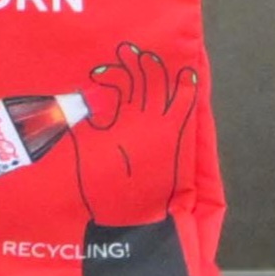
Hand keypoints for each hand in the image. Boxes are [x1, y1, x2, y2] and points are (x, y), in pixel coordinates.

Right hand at [74, 44, 202, 228]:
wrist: (129, 224)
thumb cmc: (103, 188)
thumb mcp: (86, 149)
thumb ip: (87, 122)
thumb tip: (89, 101)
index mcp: (125, 121)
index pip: (122, 83)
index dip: (112, 72)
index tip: (96, 73)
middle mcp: (151, 121)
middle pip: (149, 81)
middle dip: (139, 63)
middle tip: (128, 51)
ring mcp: (169, 133)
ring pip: (174, 94)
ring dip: (164, 74)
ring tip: (154, 59)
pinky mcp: (178, 146)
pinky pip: (186, 114)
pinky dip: (187, 95)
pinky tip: (188, 78)